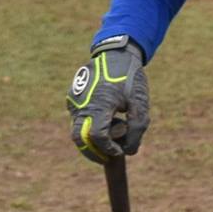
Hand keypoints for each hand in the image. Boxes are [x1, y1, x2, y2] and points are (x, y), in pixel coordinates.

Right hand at [68, 40, 148, 162]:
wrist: (116, 53)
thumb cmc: (130, 78)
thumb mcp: (140, 103)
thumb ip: (137, 130)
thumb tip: (128, 152)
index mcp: (99, 104)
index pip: (97, 137)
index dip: (109, 149)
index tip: (120, 151)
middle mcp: (81, 103)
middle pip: (79, 139)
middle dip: (92, 152)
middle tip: (106, 158)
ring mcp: (74, 100)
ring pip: (76, 129)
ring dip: (90, 139)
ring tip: (108, 140)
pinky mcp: (72, 96)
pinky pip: (77, 117)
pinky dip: (87, 126)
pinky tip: (104, 122)